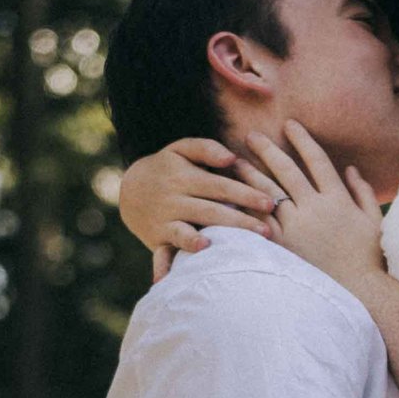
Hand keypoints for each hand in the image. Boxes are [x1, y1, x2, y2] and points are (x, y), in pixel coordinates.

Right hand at [119, 138, 281, 280]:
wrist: (128, 190)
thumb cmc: (166, 168)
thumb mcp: (180, 149)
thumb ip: (206, 148)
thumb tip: (232, 158)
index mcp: (185, 176)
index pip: (221, 186)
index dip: (246, 194)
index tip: (271, 203)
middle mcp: (175, 198)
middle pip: (213, 210)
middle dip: (242, 220)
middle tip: (268, 230)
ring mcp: (165, 219)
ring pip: (196, 228)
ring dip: (222, 236)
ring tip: (246, 244)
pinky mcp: (157, 237)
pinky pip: (171, 245)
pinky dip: (187, 246)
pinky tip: (203, 249)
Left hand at [250, 121, 385, 289]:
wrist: (357, 292)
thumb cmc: (369, 259)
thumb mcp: (373, 221)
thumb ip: (362, 192)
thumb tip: (350, 168)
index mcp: (337, 199)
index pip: (316, 160)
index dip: (302, 140)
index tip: (289, 124)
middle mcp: (313, 208)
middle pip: (286, 171)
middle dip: (267, 150)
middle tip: (251, 135)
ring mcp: (295, 228)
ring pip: (267, 193)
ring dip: (249, 174)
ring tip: (234, 161)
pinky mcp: (281, 247)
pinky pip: (258, 222)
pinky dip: (244, 208)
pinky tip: (232, 198)